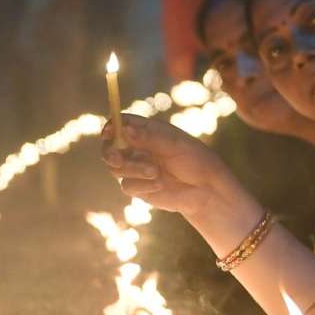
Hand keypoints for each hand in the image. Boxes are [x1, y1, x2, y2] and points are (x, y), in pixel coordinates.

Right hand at [102, 115, 232, 219]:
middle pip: (110, 147)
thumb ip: (149, 137)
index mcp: (146, 131)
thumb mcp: (175, 145)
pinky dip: (142, 185)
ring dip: (133, 169)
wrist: (205, 190)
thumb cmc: (195, 160)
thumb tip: (125, 129)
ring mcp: (135, 168)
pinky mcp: (138, 188)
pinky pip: (127, 185)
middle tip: (117, 158)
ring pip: (115, 168)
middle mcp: (137, 148)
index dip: (111, 127)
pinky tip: (160, 185)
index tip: (109, 133)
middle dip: (110, 152)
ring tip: (155, 172)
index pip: (120, 123)